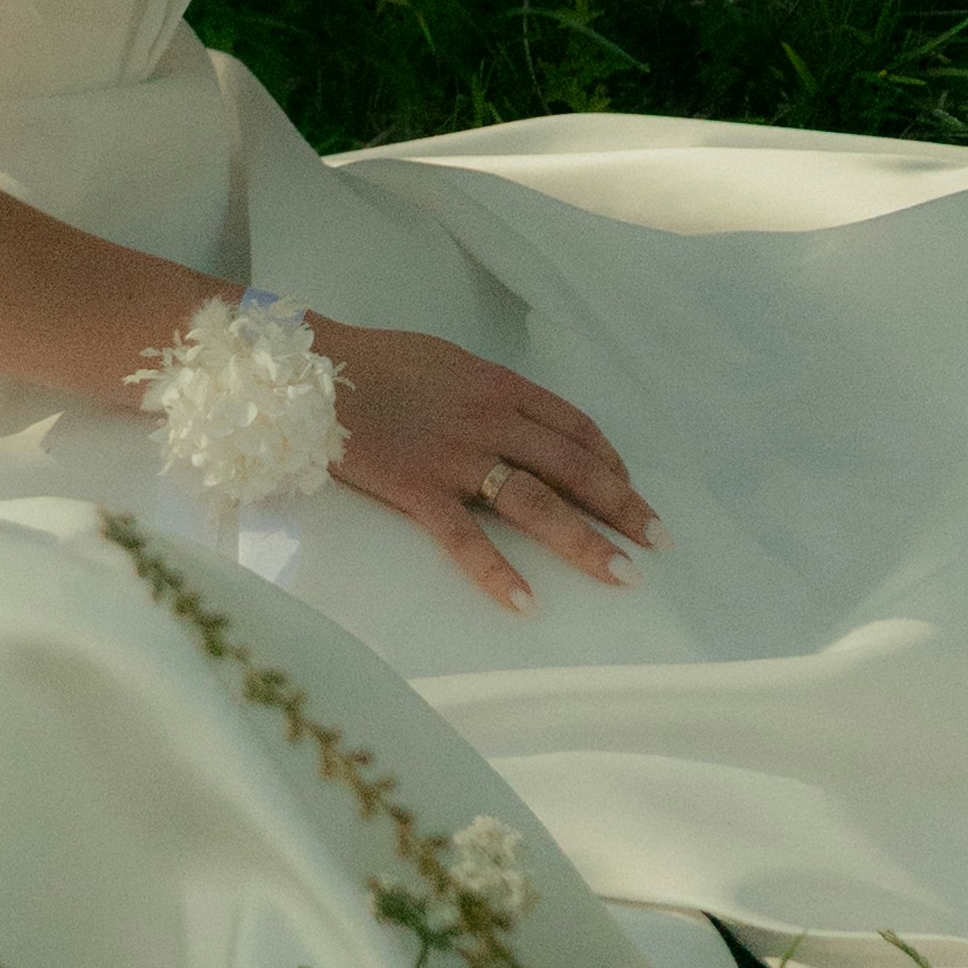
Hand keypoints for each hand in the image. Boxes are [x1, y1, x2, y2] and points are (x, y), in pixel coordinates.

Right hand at [311, 319, 660, 612]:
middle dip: (622, 506)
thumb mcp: (446, 364)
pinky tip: (527, 604)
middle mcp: (491, 419)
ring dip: (585, 541)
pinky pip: (466, 538)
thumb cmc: (373, 363)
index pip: (575, 427)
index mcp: (500, 386)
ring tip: (622, 574)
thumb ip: (485, 394)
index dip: (610, 462)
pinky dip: (498, 573)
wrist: (310, 369)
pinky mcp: (417, 488)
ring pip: (536, 503)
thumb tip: (514, 421)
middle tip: (657, 540)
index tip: (628, 491)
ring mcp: (456, 455)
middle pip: (574, 467)